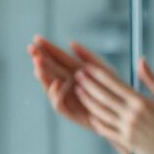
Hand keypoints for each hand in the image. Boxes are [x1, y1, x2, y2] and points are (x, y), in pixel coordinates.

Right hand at [29, 36, 129, 153]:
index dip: (47, 48)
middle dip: (40, 59)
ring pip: (50, 86)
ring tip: (38, 64)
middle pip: (49, 70)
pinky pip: (59, 104)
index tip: (36, 38)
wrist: (121, 114)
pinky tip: (57, 83)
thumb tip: (71, 43)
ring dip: (43, 75)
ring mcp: (67, 97)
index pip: (57, 57)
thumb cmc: (113, 89)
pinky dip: (56, 94)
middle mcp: (67, 83)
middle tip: (31, 50)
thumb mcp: (104, 69)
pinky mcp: (70, 112)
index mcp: (74, 70)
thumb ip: (89, 56)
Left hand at [74, 55, 153, 153]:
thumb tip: (141, 60)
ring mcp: (127, 130)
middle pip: (103, 96)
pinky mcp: (126, 142)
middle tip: (76, 75)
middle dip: (88, 84)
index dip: (98, 74)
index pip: (114, 84)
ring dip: (87, 101)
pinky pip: (106, 130)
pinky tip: (90, 115)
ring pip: (101, 112)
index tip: (86, 67)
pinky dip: (96, 121)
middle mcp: (132, 115)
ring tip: (78, 91)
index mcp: (141, 102)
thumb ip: (151, 80)